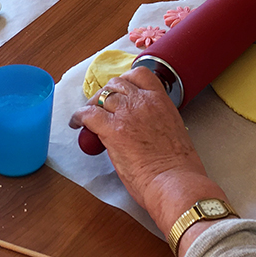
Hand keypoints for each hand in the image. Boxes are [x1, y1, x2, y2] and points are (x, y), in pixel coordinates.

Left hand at [70, 68, 226, 240]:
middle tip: (103, 106)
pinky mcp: (112, 129)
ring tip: (89, 116)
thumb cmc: (178, 166)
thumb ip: (157, 121)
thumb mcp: (174, 131)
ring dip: (94, 104)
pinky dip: (79, 117)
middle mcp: (143, 101)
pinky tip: (77, 123)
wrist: (174, 181)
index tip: (122, 91)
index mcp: (161, 101)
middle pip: (117, 83)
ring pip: (102, 96)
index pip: (140, 75)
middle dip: (108, 93)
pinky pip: (88, 114)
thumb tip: (144, 127)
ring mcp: (127, 113)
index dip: (126, 81)